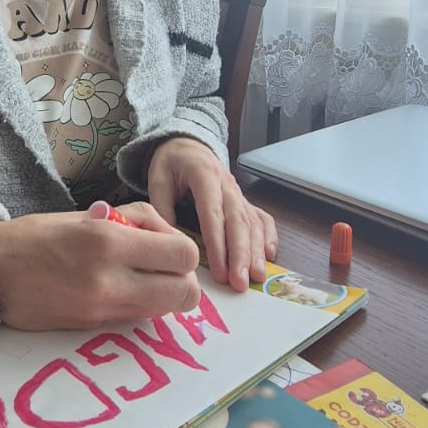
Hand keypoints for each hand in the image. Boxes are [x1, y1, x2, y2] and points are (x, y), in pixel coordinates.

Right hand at [0, 203, 201, 330]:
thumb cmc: (35, 236)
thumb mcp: (86, 214)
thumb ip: (133, 221)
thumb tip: (167, 236)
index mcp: (108, 240)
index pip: (183, 255)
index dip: (184, 252)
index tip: (168, 247)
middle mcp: (110, 279)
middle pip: (185, 294)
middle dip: (184, 282)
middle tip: (164, 270)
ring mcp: (101, 308)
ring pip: (164, 311)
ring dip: (162, 297)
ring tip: (140, 279)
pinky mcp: (92, 327)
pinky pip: (135, 318)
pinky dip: (138, 306)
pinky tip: (117, 290)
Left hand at [147, 137, 277, 291]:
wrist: (187, 145)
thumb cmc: (171, 164)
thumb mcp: (158, 179)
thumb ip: (161, 208)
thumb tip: (169, 242)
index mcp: (203, 175)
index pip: (213, 213)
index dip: (218, 244)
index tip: (220, 271)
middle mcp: (227, 184)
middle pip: (238, 221)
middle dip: (241, 254)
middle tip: (240, 283)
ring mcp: (239, 193)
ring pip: (253, 222)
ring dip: (256, 251)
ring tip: (257, 277)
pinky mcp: (244, 200)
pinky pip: (261, 217)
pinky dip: (268, 236)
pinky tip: (269, 256)